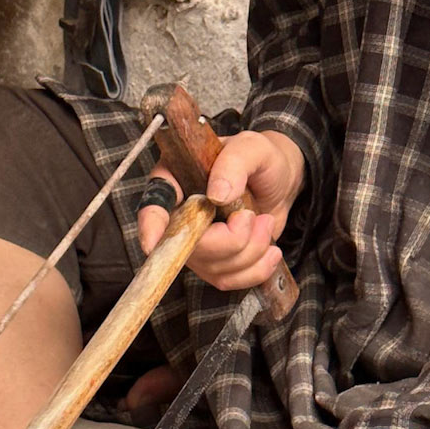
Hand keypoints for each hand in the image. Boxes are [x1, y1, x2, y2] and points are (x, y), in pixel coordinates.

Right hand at [136, 128, 304, 292]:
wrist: (279, 182)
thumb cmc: (260, 159)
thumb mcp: (252, 148)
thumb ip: (234, 164)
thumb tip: (216, 195)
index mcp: (175, 179)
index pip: (153, 205)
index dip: (150, 226)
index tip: (152, 243)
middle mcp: (178, 216)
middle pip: (188, 247)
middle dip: (231, 238)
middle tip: (252, 215)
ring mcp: (194, 244)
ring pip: (213, 267)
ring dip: (250, 250)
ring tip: (264, 221)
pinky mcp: (214, 263)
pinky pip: (228, 281)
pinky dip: (256, 270)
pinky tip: (270, 251)